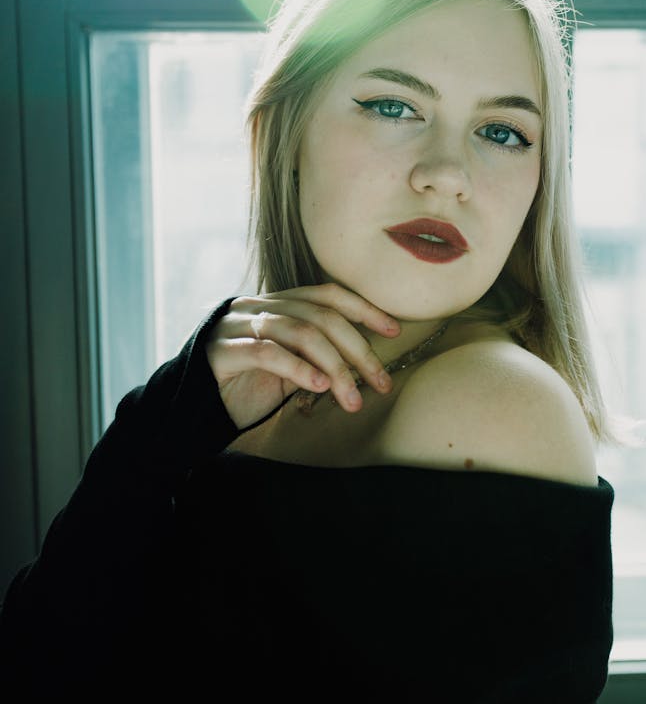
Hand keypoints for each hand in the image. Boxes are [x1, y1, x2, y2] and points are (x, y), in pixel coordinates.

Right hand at [204, 284, 400, 429]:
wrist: (193, 409)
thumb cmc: (247, 387)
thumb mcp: (291, 368)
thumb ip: (318, 356)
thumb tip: (367, 362)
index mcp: (278, 304)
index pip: (328, 295)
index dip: (364, 309)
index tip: (394, 331)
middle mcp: (259, 306)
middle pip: (322, 316)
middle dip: (358, 350)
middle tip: (381, 382)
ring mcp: (239, 325)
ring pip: (300, 332)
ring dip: (335, 367)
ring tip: (353, 398)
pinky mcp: (223, 350)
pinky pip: (268, 353)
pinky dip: (298, 369)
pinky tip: (319, 387)